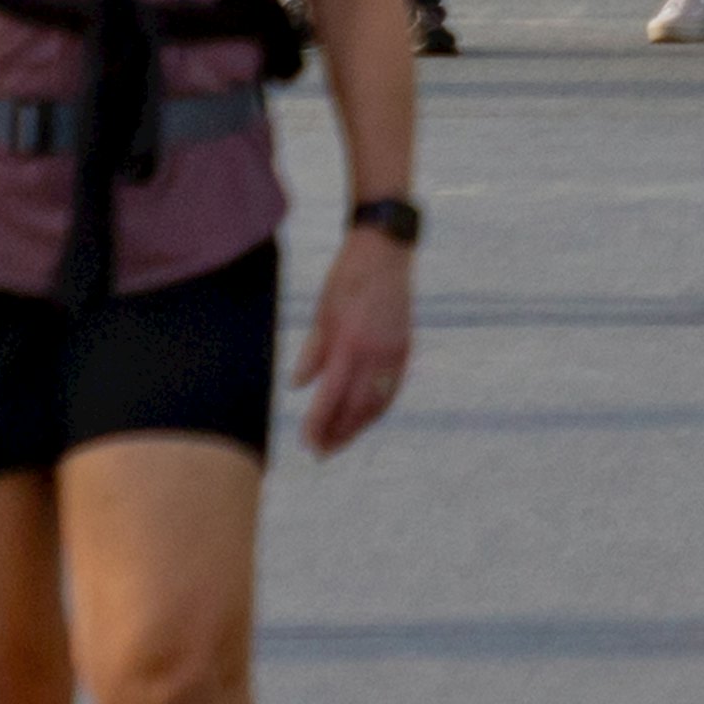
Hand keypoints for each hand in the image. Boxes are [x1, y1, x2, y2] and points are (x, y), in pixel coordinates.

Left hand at [298, 228, 416, 452]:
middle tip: (321, 452)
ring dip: (358, 426)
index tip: (307, 442)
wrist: (386, 251)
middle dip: (339, 433)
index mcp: (352, 344)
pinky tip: (363, 417)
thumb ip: (313, 352)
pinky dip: (377, 408)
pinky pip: (391, 389)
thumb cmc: (347, 278)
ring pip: (378, 403)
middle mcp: (377, 354)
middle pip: (358, 408)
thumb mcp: (322, 312)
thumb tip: (298, 386)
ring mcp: (395, 353)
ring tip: (339, 440)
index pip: (333, 397)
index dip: (319, 424)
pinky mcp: (405, 348)